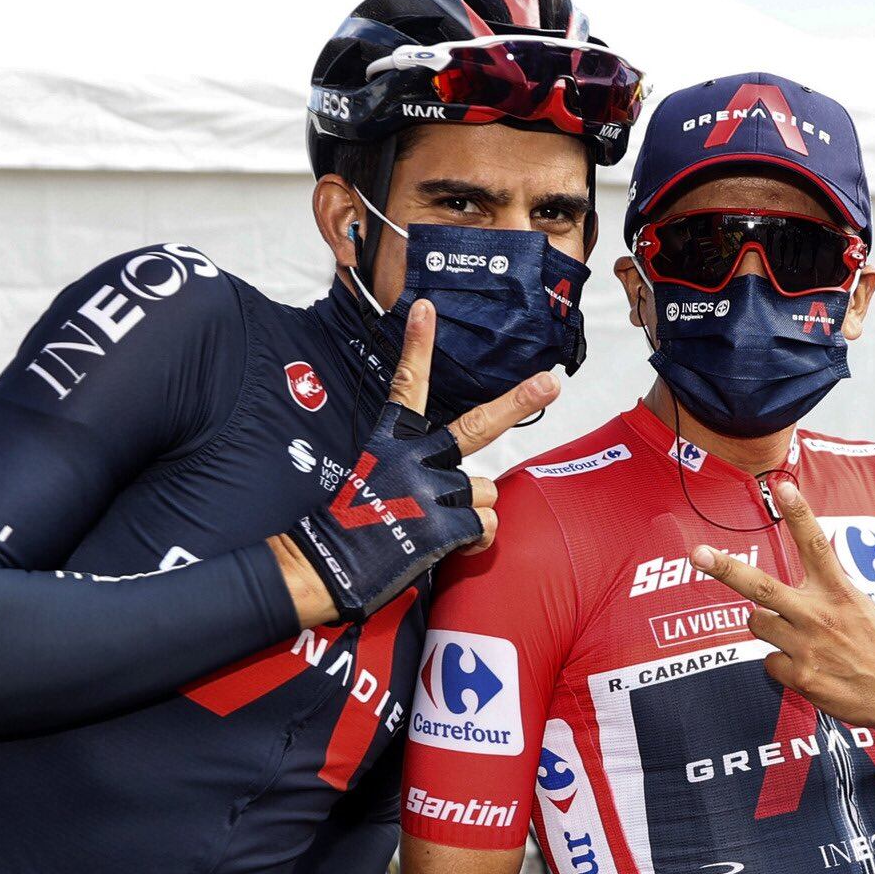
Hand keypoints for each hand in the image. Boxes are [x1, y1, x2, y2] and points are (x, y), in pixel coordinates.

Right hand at [274, 301, 558, 625]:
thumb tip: (457, 484)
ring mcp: (431, 490)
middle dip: (517, 402)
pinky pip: (486, 526)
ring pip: (484, 491)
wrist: (326, 565)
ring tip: (435, 527)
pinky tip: (449, 546)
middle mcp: (414, 457)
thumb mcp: (373, 477)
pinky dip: (475, 541)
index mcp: (391, 440)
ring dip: (471, 512)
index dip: (417, 346)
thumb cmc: (349, 524)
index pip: (407, 386)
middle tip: (549, 383)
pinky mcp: (444, 525)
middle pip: (476, 426)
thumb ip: (415, 468)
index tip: (425, 308)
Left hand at [692, 478, 874, 737]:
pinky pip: (768, 662)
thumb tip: (802, 577)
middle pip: (761, 586)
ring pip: (757, 624)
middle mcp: (820, 615)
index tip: (781, 486)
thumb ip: (829, 590)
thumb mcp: (862, 608)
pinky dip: (782, 665)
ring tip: (801, 640)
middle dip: (725, 569)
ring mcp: (807, 646)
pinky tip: (810, 670)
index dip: (798, 513)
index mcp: (840, 592)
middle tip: (697, 553)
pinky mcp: (800, 676)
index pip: (815, 545)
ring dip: (767, 627)